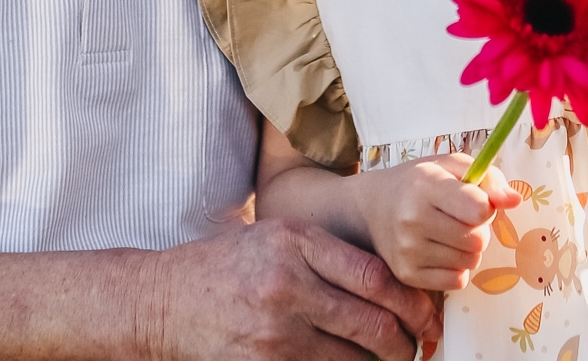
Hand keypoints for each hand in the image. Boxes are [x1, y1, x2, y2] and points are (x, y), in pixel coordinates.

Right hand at [141, 219, 440, 360]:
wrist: (162, 301)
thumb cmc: (226, 266)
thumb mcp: (276, 238)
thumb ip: (329, 255)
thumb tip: (392, 287)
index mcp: (295, 243)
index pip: (376, 277)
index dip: (412, 304)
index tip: (426, 317)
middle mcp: (286, 286)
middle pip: (373, 325)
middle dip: (405, 344)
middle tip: (413, 347)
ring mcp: (272, 333)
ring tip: (382, 360)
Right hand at [357, 154, 522, 292]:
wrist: (371, 208)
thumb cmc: (418, 182)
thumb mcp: (451, 166)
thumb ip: (488, 178)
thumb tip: (515, 200)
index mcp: (425, 185)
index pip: (479, 209)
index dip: (485, 206)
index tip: (474, 200)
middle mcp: (413, 219)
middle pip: (479, 240)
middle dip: (478, 229)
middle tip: (460, 218)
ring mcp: (408, 251)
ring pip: (470, 262)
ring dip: (468, 249)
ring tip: (449, 233)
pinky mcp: (408, 275)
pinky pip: (457, 281)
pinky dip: (456, 268)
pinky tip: (440, 250)